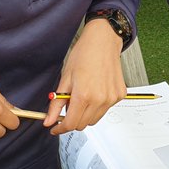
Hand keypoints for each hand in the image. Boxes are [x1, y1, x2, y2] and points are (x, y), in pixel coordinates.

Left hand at [49, 19, 126, 134]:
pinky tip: (94, 92)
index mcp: (84, 96)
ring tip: (82, 97)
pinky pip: (105, 110)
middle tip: (67, 107)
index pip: (71, 124)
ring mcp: (111, 99)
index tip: (55, 127)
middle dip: (72, 120)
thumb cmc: (84, 54)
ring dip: (85, 114)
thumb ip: (56, 104)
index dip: (60, 128)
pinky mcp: (119, 96)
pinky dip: (97, 106)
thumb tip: (49, 120)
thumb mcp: (65, 78)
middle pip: (83, 125)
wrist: (103, 41)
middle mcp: (100, 100)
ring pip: (94, 119)